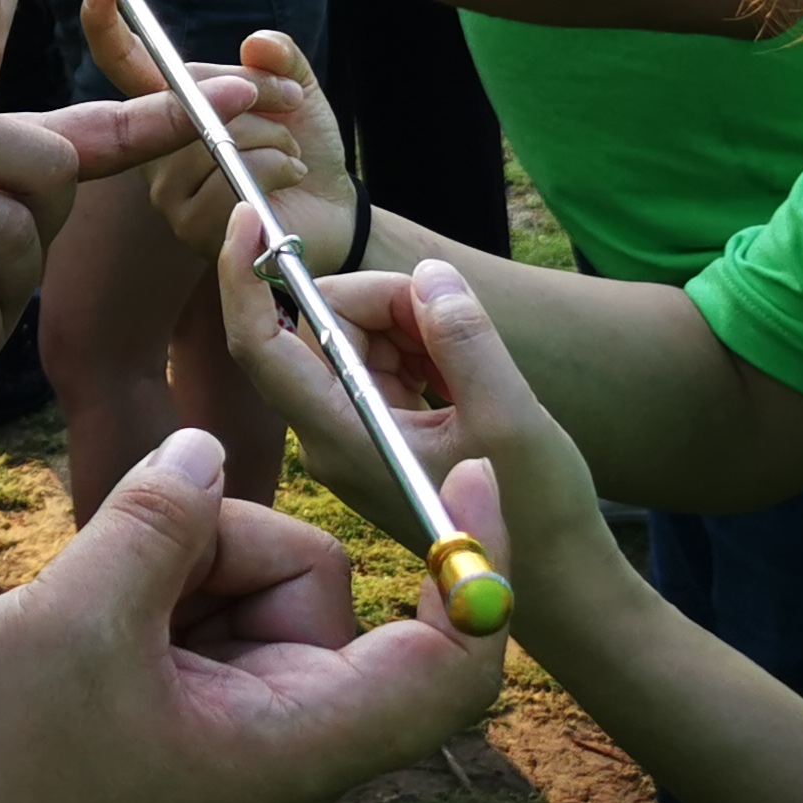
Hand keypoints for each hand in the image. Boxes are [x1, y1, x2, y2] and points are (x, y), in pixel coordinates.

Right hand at [0, 427, 512, 802]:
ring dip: (168, 572)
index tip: (473, 471)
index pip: (446, 666)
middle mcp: (280, 745)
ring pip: (242, 597)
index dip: (472, 564)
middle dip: (223, 543)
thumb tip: (204, 451)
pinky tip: (72, 635)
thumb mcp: (76, 622)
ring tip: (80, 617)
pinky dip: (142, 604)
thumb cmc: (3, 782)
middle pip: (313, 591)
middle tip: (122, 569)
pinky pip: (193, 631)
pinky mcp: (179, 733)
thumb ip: (154, 521)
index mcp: (293, 744)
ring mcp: (227, 741)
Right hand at [76, 0, 351, 263]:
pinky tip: (289, 175)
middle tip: (290, 98)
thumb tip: (255, 43)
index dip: (108, 27)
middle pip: (185, 97)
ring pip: (211, 138)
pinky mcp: (192, 225)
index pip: (125, 64)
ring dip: (271, 136)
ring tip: (290, 151)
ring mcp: (169, 190)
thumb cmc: (302, 145)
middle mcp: (156, 148)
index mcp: (168, 107)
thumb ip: (277, 58)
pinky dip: (276, 166)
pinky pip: (232, 175)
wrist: (331, 207)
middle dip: (249, 90)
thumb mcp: (295, 88)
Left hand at [219, 239, 624, 656]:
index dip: (246, 276)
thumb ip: (465, 341)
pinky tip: (467, 384)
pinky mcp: (381, 430)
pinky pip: (383, 362)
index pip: (262, 345)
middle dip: (387, 304)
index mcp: (342, 437)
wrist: (556, 584)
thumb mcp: (510, 419)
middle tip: (458, 323)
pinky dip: (423, 352)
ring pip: (358, 338)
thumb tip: (428, 272)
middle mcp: (333, 434)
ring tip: (474, 371)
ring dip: (414, 329)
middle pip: (324, 327)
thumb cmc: (536, 514)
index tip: (253, 218)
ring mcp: (355, 432)